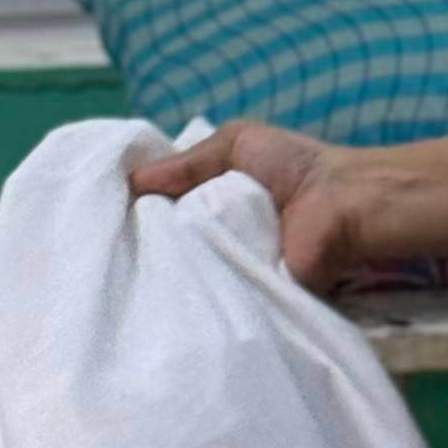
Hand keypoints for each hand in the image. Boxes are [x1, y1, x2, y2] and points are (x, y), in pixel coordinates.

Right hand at [125, 122, 373, 296]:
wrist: (346, 204)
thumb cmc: (297, 167)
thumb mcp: (235, 144)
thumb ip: (186, 162)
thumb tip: (131, 180)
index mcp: (211, 204)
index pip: (161, 215)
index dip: (134, 214)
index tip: (102, 214)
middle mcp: (215, 241)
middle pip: (165, 250)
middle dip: (141, 248)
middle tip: (108, 249)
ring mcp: (229, 274)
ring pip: (183, 278)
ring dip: (163, 274)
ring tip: (127, 275)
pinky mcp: (246, 302)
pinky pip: (212, 303)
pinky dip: (194, 299)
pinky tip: (163, 297)